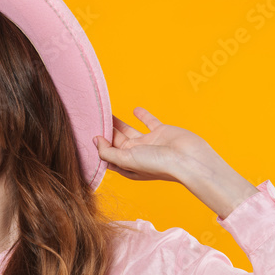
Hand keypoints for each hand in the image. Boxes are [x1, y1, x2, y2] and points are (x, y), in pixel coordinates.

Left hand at [93, 107, 217, 183]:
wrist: (188, 159)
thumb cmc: (158, 164)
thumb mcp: (126, 160)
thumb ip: (108, 152)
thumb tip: (95, 140)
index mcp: (127, 165)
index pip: (108, 155)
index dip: (98, 146)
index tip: (86, 133)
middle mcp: (137, 155)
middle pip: (116, 141)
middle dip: (105, 132)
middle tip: (93, 118)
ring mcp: (149, 143)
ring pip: (129, 130)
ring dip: (118, 122)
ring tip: (105, 112)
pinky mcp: (161, 131)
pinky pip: (149, 121)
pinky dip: (142, 115)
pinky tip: (135, 109)